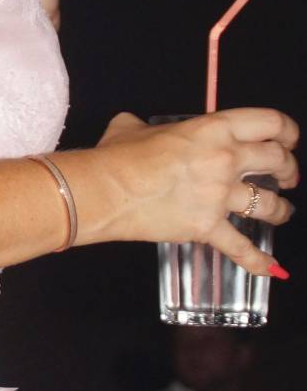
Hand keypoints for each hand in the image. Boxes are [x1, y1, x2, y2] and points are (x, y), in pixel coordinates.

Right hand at [85, 108, 296, 272]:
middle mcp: (225, 160)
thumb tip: (139, 131)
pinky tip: (271, 267)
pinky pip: (241, 247)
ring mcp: (219, 195)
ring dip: (281, 210)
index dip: (287, 131)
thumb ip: (147, 127)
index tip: (288, 139)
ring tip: (282, 213)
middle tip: (288, 175)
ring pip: (269, 204)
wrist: (104, 190)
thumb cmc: (116, 158)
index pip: (268, 123)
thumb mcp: (132, 127)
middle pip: (277, 161)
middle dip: (289, 169)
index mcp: (213, 129)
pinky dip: (258, 260)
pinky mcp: (207, 227)